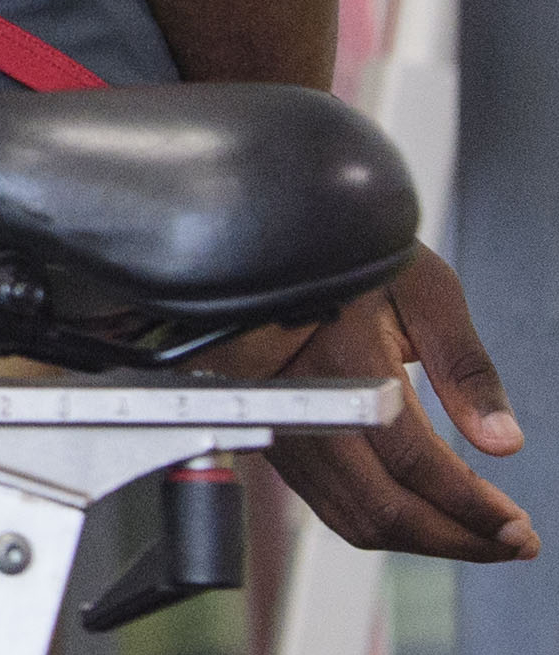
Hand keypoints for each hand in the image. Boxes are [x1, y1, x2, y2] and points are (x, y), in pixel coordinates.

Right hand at [260, 244, 537, 562]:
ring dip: (423, 540)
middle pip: (383, 506)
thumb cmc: (351, 259)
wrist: (275, 248)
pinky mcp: (276, 438)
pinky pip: (328, 503)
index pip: (416, 461)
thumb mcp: (426, 293)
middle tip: (511, 543)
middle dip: (457, 538)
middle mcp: (303, 402)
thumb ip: (467, 369)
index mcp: (345, 360)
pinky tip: (425, 517)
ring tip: (477, 537)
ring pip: (354, 516)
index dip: (472, 505)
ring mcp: (283, 426)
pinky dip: (382, 524)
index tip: (518, 528)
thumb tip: (504, 442)